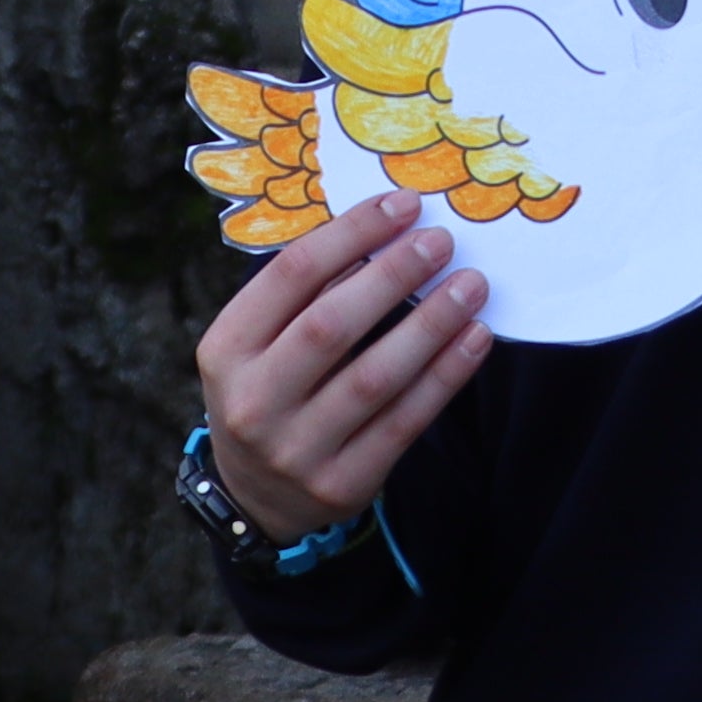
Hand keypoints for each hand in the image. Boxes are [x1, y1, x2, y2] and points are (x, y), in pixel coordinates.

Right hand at [194, 189, 490, 533]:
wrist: (256, 496)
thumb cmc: (270, 390)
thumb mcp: (260, 343)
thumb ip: (308, 294)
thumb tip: (391, 227)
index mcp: (226, 350)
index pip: (292, 276)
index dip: (352, 234)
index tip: (404, 204)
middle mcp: (253, 401)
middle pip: (331, 325)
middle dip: (394, 275)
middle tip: (442, 241)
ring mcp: (296, 450)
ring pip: (375, 377)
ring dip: (432, 324)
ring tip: (472, 284)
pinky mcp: (341, 484)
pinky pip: (405, 422)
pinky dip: (446, 375)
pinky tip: (475, 337)